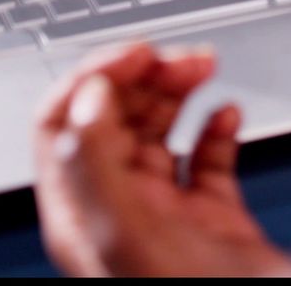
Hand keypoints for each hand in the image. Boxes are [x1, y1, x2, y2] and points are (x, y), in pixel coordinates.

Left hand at [34, 42, 290, 276]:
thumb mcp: (127, 237)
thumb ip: (95, 163)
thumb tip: (83, 99)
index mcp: (83, 215)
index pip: (63, 125)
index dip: (94, 79)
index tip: (134, 54)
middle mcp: (119, 212)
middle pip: (112, 119)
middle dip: (145, 78)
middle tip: (177, 59)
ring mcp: (166, 214)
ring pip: (159, 130)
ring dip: (178, 91)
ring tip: (205, 69)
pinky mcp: (213, 219)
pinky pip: (206, 157)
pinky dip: (216, 126)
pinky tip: (227, 115)